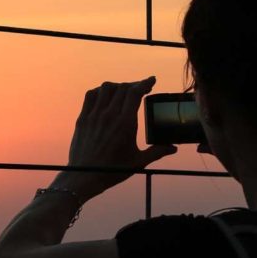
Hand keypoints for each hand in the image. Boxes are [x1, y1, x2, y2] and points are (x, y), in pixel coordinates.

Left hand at [53, 76, 177, 199]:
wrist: (84, 177)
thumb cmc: (112, 171)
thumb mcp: (138, 162)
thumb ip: (157, 152)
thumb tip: (173, 148)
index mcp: (125, 123)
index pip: (135, 93)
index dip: (144, 83)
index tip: (151, 80)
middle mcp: (109, 115)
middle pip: (123, 88)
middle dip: (134, 84)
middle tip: (141, 88)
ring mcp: (94, 115)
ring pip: (106, 88)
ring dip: (117, 86)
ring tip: (124, 92)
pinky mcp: (82, 118)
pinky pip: (91, 95)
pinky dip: (100, 91)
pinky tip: (105, 96)